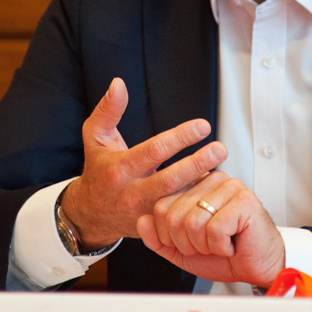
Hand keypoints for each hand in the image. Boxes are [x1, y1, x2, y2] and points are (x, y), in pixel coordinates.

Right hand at [61, 77, 226, 250]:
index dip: (180, 138)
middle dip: (197, 163)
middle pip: (170, 180)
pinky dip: (196, 204)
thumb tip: (119, 83)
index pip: (154, 151)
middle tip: (220, 148)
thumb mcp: (95, 137)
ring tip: (222, 168)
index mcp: (120, 168)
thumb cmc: (98, 169)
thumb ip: (108, 110)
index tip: (203, 126)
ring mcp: (144, 214)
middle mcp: (132, 193)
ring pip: (177, 202)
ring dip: (201, 186)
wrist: (89, 215)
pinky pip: (179, 217)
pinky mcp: (154, 228)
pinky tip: (213, 190)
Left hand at [136, 170, 284, 287]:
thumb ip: (158, 238)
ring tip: (220, 242)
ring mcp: (229, 186)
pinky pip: (214, 228)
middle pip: (174, 215)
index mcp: (194, 185)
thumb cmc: (223, 254)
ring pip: (193, 222)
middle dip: (187, 243)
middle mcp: (211, 179)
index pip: (160, 206)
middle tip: (207, 245)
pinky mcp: (244, 200)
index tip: (190, 241)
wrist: (256, 266)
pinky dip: (221, 246)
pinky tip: (232, 243)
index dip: (169, 235)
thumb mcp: (182, 250)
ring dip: (205, 246)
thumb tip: (141, 220)